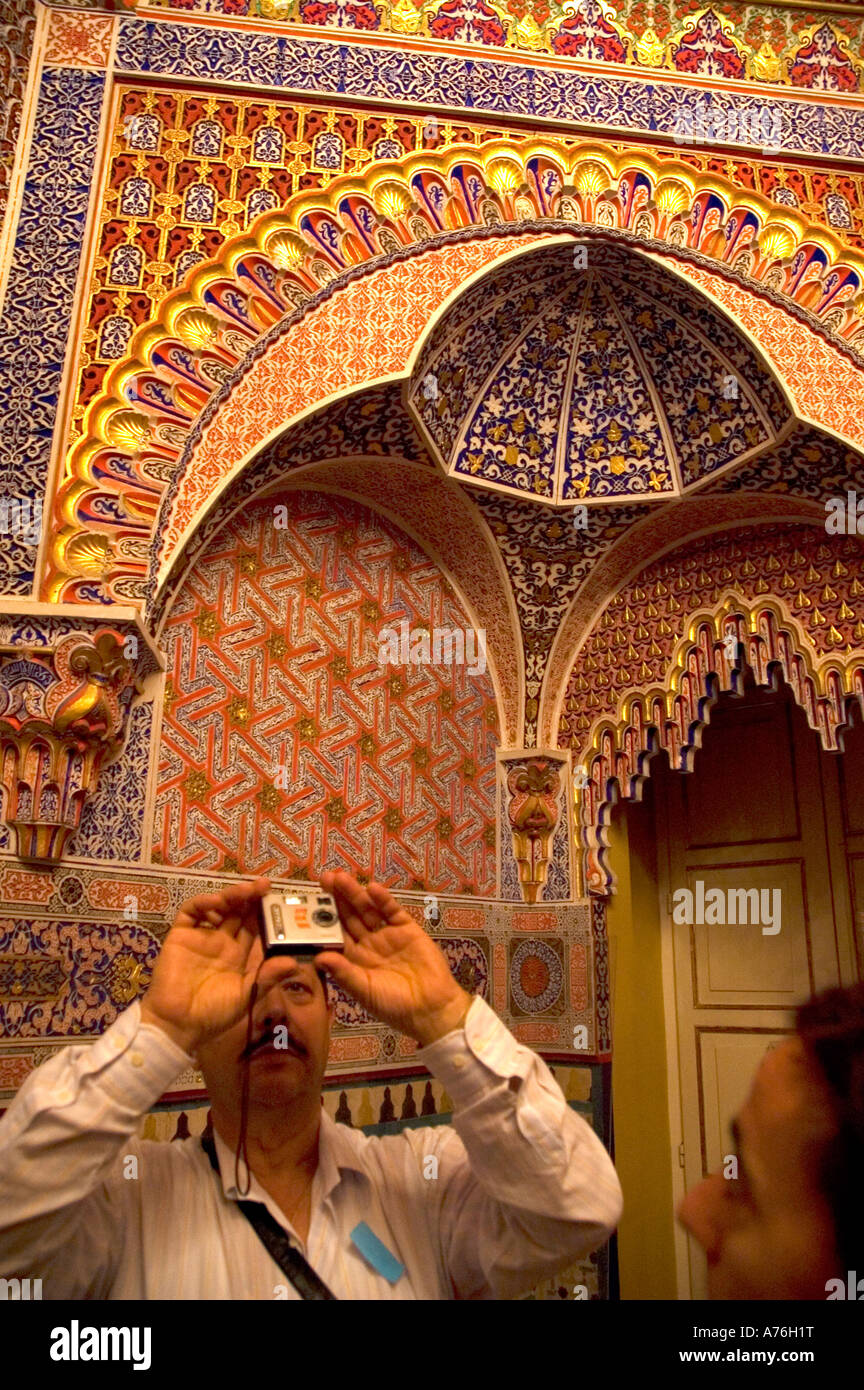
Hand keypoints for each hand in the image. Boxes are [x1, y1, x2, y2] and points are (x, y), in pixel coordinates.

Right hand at [140, 878, 294, 1053]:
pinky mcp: (181, 934)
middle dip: (251, 897)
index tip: (280, 901)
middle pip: (239, 911)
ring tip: (246, 890)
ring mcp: (202, 936)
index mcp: (239, 954)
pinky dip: (203, 902)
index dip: (266, 913)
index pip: (256, 926)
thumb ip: (267, 977)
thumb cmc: (213, 1013)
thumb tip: (294, 962)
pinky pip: (191, 912)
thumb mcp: (246, 995)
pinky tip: (217, 901)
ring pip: (219, 906)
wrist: (178, 1025)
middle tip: (265, 886)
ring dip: (232, 895)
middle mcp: (222, 941)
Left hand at [315, 871, 471, 1045]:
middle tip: (324, 879)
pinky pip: (392, 911)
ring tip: (341, 878)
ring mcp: (388, 934)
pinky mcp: (407, 929)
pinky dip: (383, 900)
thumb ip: (343, 973)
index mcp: (354, 960)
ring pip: (367, 910)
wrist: (432, 1009)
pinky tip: (373, 888)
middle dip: (336, 898)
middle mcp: (368, 944)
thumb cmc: (394, 1006)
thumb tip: (318, 958)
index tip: (309, 904)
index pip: (334, 935)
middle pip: (349, 917)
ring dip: (355, 893)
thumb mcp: (365, 991)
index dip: (322, 919)